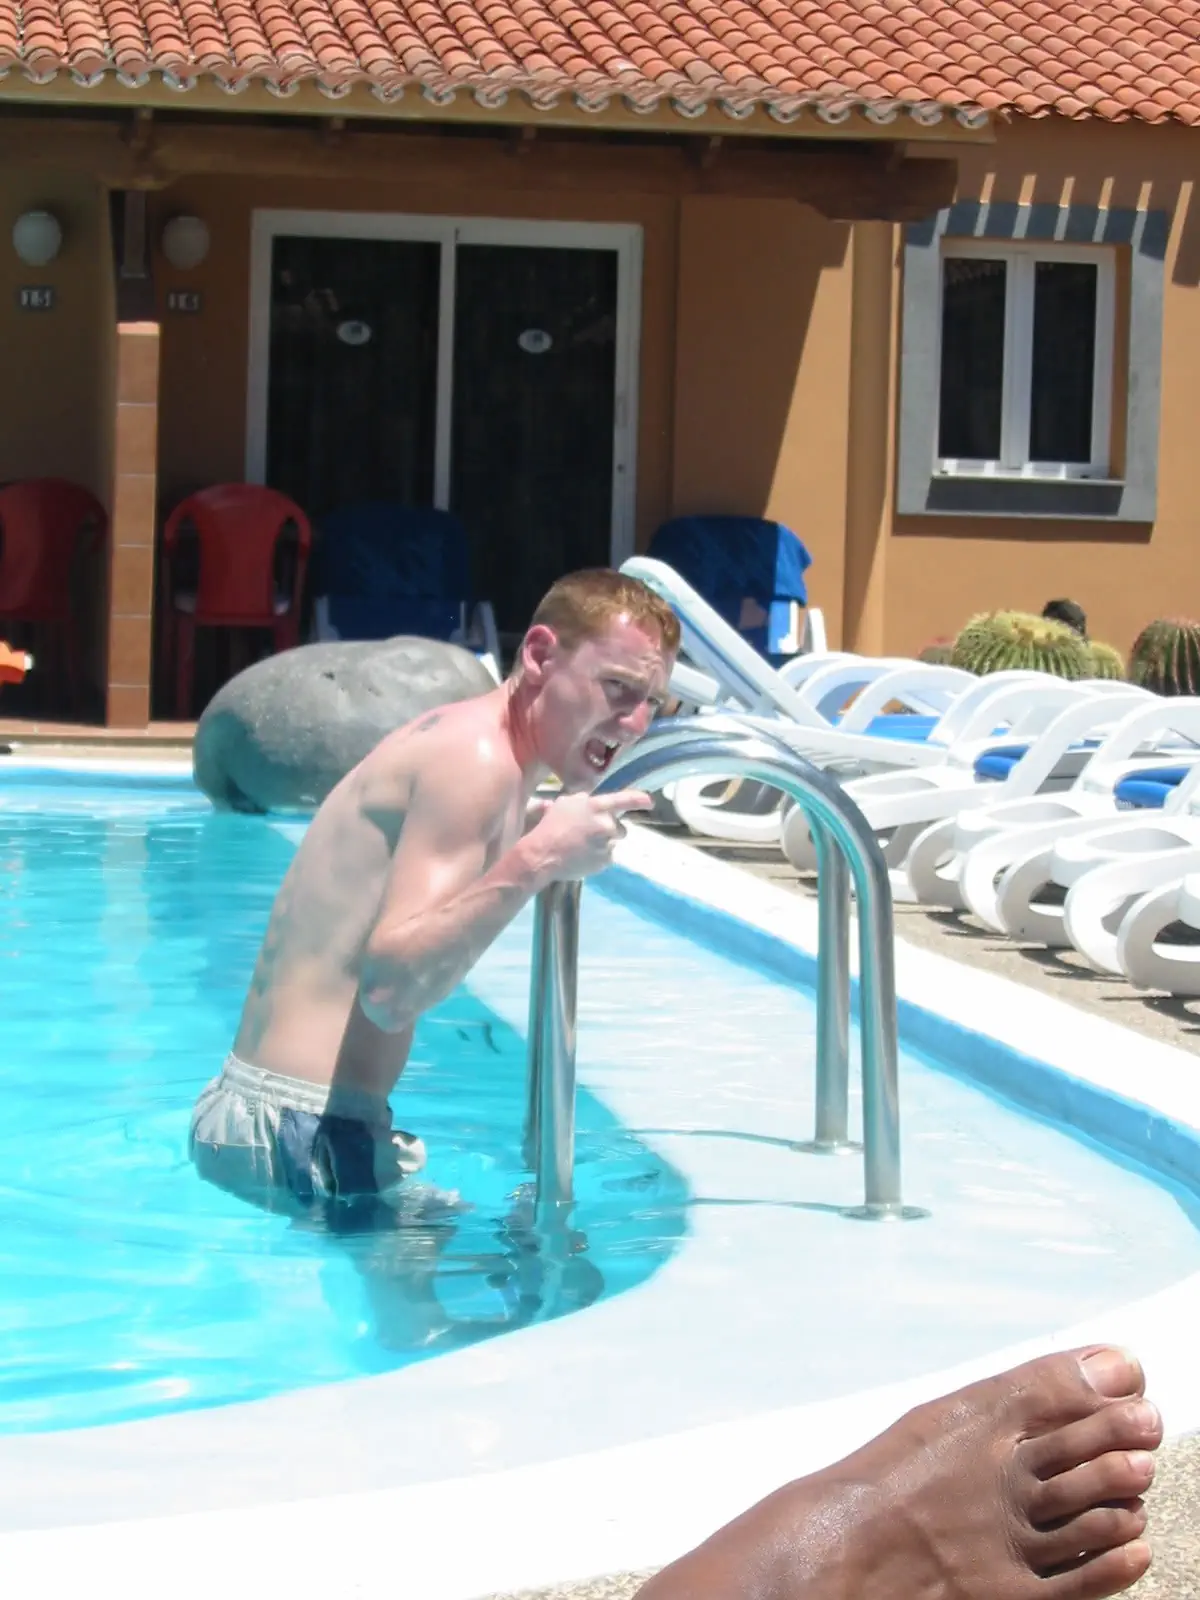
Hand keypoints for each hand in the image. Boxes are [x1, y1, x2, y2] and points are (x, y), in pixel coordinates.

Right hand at [525, 789, 652, 881]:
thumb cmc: (549, 826)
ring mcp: (607, 844)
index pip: (624, 799)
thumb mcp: (564, 804)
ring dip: (603, 844)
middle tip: (590, 834)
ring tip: (583, 847)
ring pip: (612, 843)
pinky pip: (607, 857)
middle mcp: (606, 824)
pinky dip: (598, 857)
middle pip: (619, 827)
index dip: (639, 799)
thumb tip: (590, 800)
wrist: (542, 854)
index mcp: (596, 806)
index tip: (650, 802)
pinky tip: (582, 857)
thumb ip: (583, 800)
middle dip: (610, 830)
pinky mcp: (606, 861)